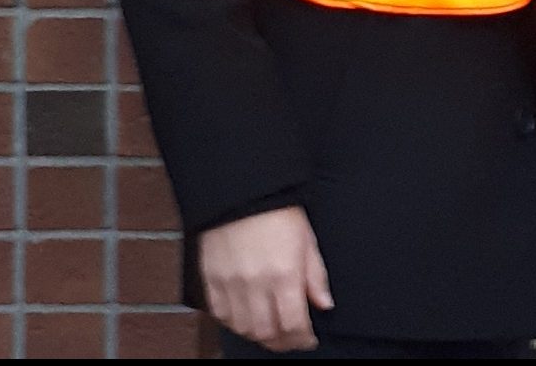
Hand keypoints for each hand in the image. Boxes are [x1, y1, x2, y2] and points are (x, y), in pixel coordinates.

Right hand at [198, 205, 332, 351]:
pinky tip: (247, 318)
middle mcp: (255, 283)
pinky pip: (220, 315)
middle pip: (267, 333)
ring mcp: (230, 283)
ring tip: (271, 330)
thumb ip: (316, 276)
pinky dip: (234, 323)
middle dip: (282, 342)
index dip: (303, 339)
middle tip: (292, 340)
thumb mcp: (308, 240)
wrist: (242, 191)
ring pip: (243, 328)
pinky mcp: (211, 279)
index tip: (309, 339)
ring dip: (259, 335)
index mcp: (284, 274)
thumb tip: (324, 303)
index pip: (293, 324)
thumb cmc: (278, 210)